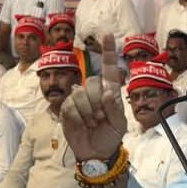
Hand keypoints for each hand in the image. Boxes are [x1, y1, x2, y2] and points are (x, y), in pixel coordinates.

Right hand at [62, 33, 126, 160]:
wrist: (95, 153)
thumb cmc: (110, 136)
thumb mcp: (119, 124)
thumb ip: (115, 108)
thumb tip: (107, 92)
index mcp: (109, 91)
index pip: (109, 68)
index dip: (108, 51)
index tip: (107, 34)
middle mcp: (94, 92)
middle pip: (93, 82)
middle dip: (98, 102)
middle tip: (101, 118)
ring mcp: (79, 99)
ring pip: (81, 94)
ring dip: (89, 112)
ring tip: (93, 123)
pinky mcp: (67, 108)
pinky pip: (71, 106)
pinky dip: (79, 118)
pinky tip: (82, 125)